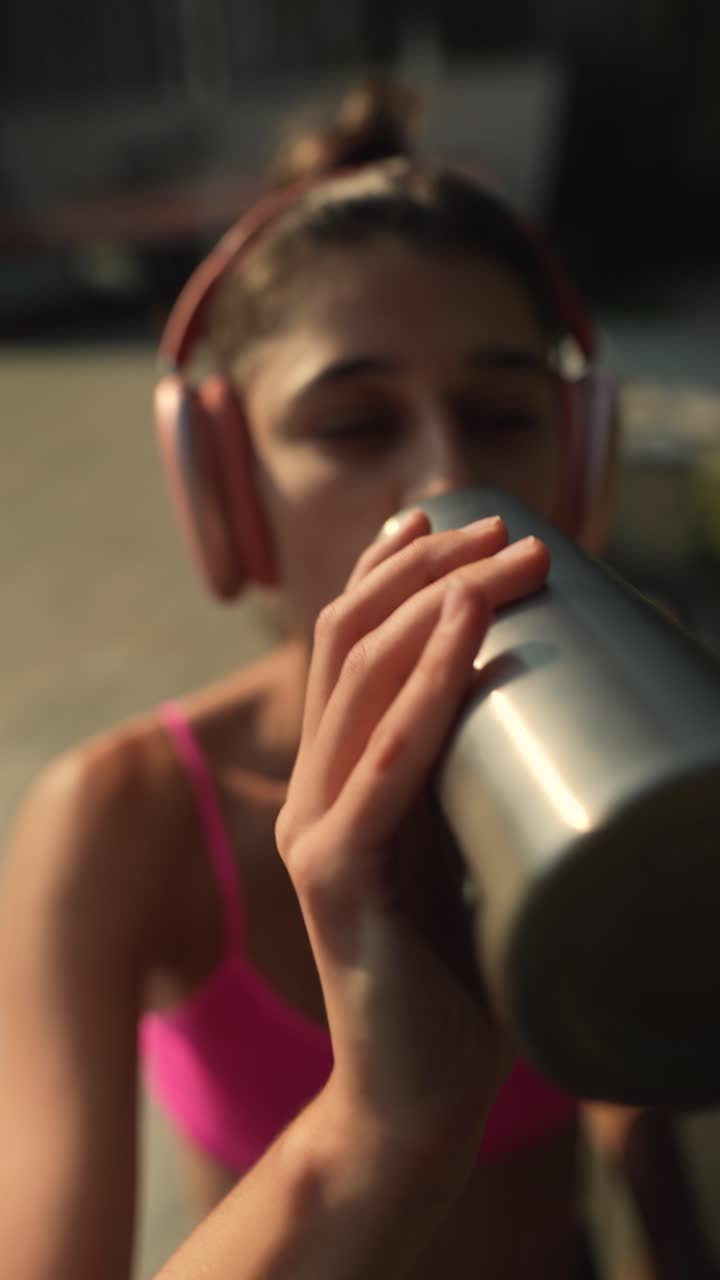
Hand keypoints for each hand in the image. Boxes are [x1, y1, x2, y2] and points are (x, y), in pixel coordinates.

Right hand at [276, 510, 550, 1172]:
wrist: (416, 1095)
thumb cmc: (462, 970)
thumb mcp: (470, 843)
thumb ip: (480, 775)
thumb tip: (567, 693)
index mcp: (342, 776)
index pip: (351, 645)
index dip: (394, 568)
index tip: (453, 517)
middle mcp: (317, 788)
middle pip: (354, 639)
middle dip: (432, 568)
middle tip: (512, 532)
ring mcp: (318, 830)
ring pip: (360, 679)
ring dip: (437, 602)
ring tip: (507, 558)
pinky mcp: (334, 879)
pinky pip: (379, 767)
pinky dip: (425, 690)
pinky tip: (467, 632)